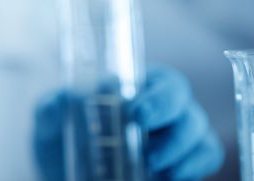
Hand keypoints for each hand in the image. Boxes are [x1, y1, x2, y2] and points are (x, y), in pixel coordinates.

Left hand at [33, 66, 223, 179]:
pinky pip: (204, 162)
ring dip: (183, 156)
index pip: (165, 82)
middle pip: (189, 110)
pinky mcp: (181, 166)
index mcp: (136, 87)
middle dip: (175, 133)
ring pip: (203, 139)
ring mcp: (176, 139)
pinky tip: (167, 179)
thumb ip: (53, 105)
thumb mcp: (48, 120)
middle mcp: (163, 110)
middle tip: (148, 154)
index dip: (160, 98)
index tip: (138, 115)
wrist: (60, 174)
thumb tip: (72, 95)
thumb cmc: (59, 138)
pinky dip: (192, 171)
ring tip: (153, 169)